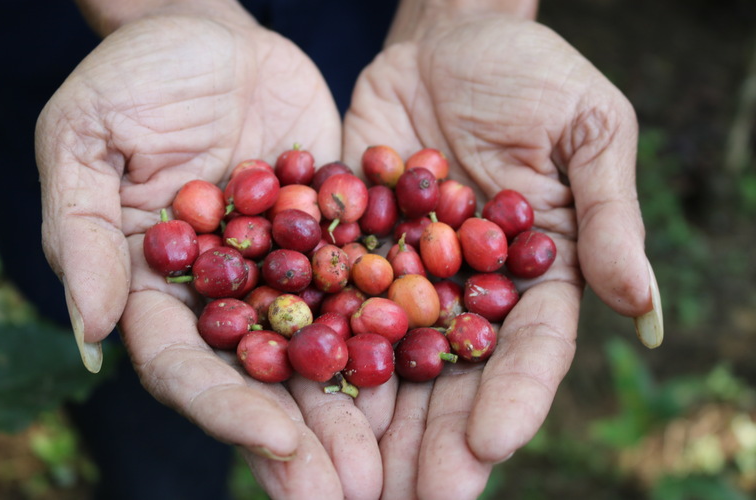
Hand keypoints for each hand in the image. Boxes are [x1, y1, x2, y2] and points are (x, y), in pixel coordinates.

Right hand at [36, 8, 383, 498]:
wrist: (215, 35)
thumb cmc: (136, 77)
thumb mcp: (86, 137)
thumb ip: (80, 232)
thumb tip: (89, 330)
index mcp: (160, 292)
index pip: (188, 368)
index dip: (228, 409)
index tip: (279, 441)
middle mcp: (227, 299)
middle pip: (263, 382)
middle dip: (307, 441)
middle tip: (354, 496)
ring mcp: (286, 275)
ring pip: (325, 351)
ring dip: (362, 409)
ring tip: (407, 464)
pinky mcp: (337, 240)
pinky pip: (370, 290)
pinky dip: (400, 330)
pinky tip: (442, 368)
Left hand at [343, 12, 661, 498]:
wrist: (450, 42)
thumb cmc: (534, 75)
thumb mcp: (588, 131)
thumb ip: (608, 217)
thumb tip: (641, 305)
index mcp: (535, 276)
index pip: (531, 352)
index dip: (515, 399)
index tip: (489, 446)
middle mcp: (467, 292)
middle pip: (455, 379)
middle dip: (436, 443)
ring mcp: (405, 277)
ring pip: (388, 361)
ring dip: (369, 422)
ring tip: (347, 479)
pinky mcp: (350, 249)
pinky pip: (331, 303)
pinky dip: (312, 347)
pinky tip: (289, 396)